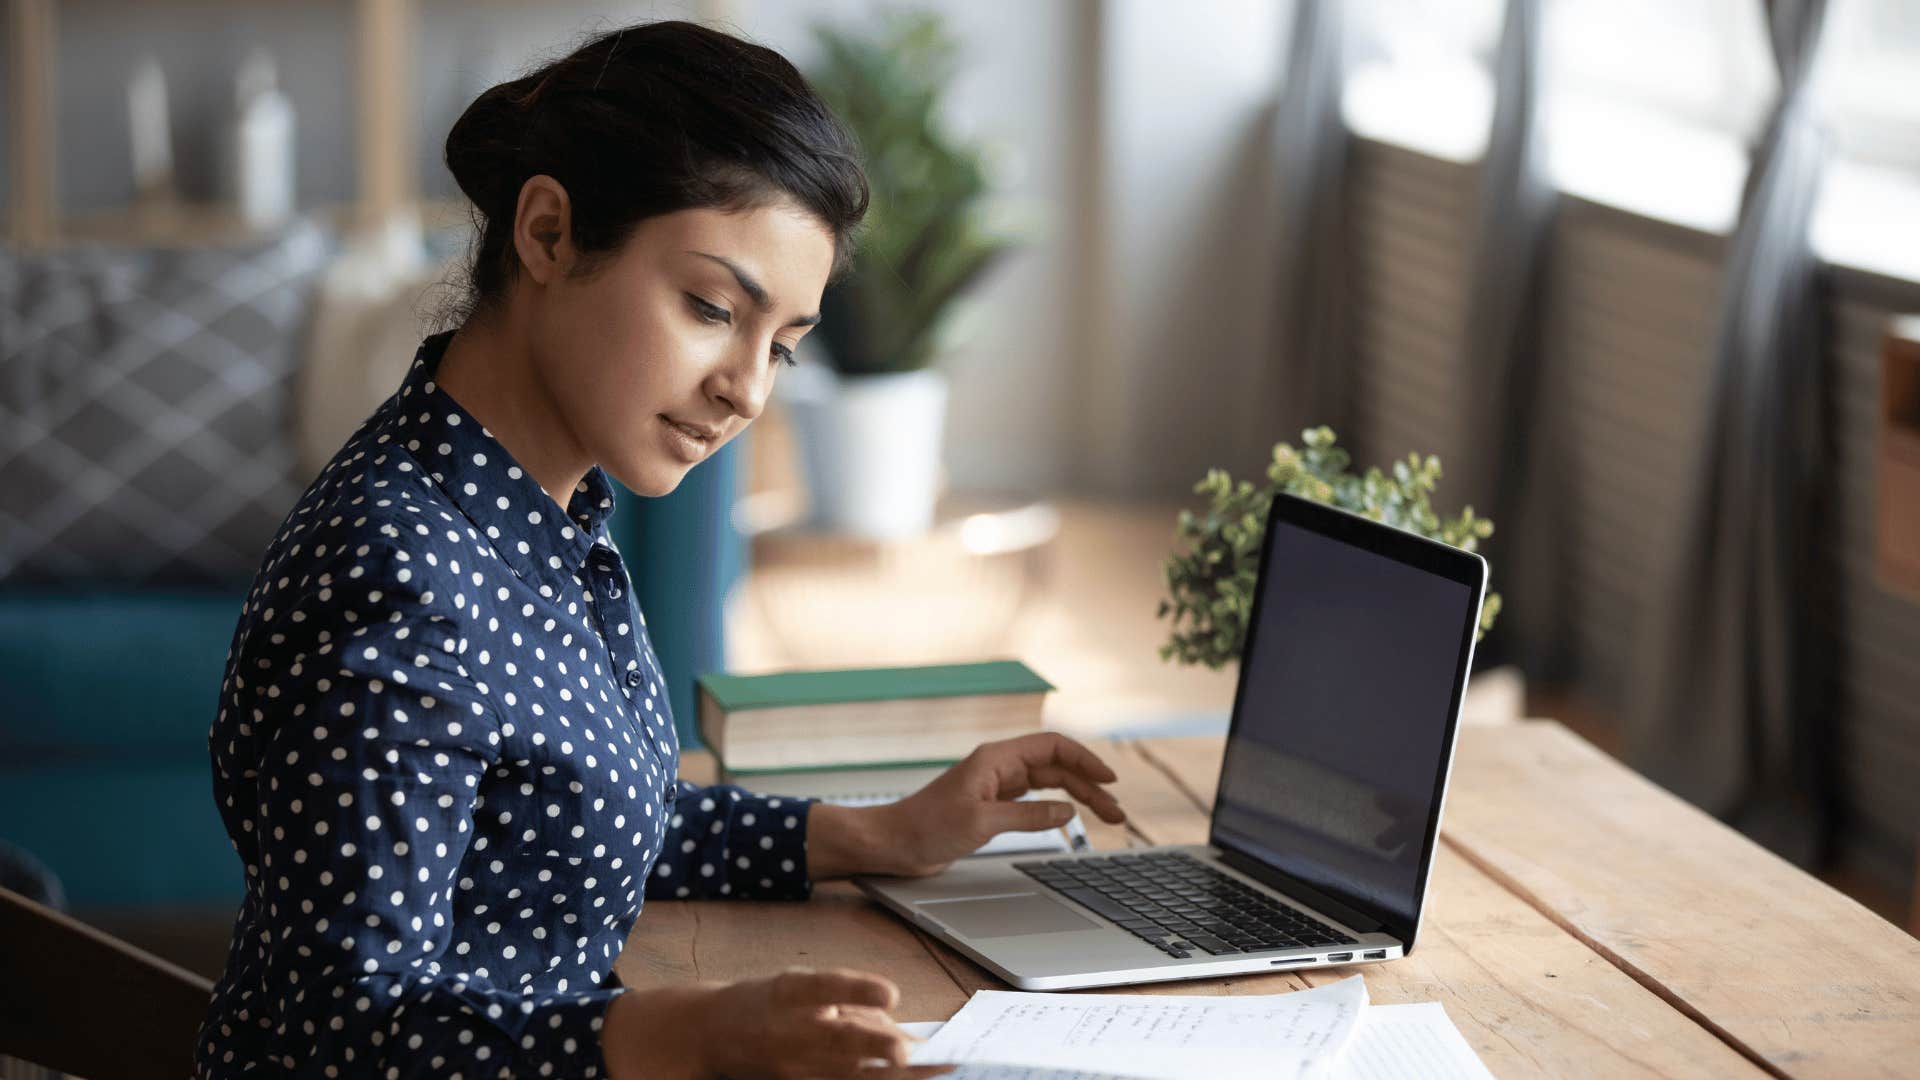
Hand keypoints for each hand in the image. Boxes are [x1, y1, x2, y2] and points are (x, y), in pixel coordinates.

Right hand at [603, 968, 954, 1079]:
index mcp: (790, 991)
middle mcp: (790, 1028)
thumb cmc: (767, 1003)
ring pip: (843, 1075)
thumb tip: (907, 1031)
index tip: (890, 993)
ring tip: (927, 1073)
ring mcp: (792, 1064)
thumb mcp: (801, 987)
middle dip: (874, 1047)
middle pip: (837, 1039)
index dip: (857, 989)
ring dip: (883, 1077)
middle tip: (906, 1052)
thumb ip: (853, 1003)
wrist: (709, 1032)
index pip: (824, 986)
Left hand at [872, 732, 1127, 877]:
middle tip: (1117, 813)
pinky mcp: (991, 807)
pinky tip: (1071, 818)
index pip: (1052, 748)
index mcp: (996, 759)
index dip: (1085, 760)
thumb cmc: (926, 828)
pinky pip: (1034, 801)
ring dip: (1078, 798)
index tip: (1110, 779)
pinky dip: (1056, 808)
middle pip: (1056, 767)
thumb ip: (1028, 816)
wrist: (893, 844)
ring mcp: (996, 787)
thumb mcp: (981, 823)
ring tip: (1106, 817)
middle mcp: (999, 768)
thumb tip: (1068, 810)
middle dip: (1090, 786)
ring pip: (1049, 785)